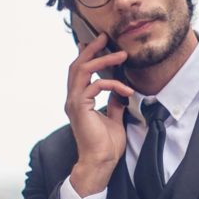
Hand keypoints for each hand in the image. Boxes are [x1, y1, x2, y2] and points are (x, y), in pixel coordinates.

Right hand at [65, 32, 132, 196]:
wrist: (100, 162)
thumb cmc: (106, 145)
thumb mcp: (114, 118)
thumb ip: (114, 103)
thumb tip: (120, 92)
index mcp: (78, 100)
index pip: (79, 71)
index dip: (87, 54)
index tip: (100, 42)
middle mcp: (73, 99)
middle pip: (77, 65)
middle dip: (92, 49)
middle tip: (106, 37)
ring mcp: (74, 102)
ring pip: (83, 70)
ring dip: (103, 59)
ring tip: (121, 55)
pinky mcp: (80, 107)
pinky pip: (95, 85)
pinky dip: (112, 83)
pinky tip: (126, 90)